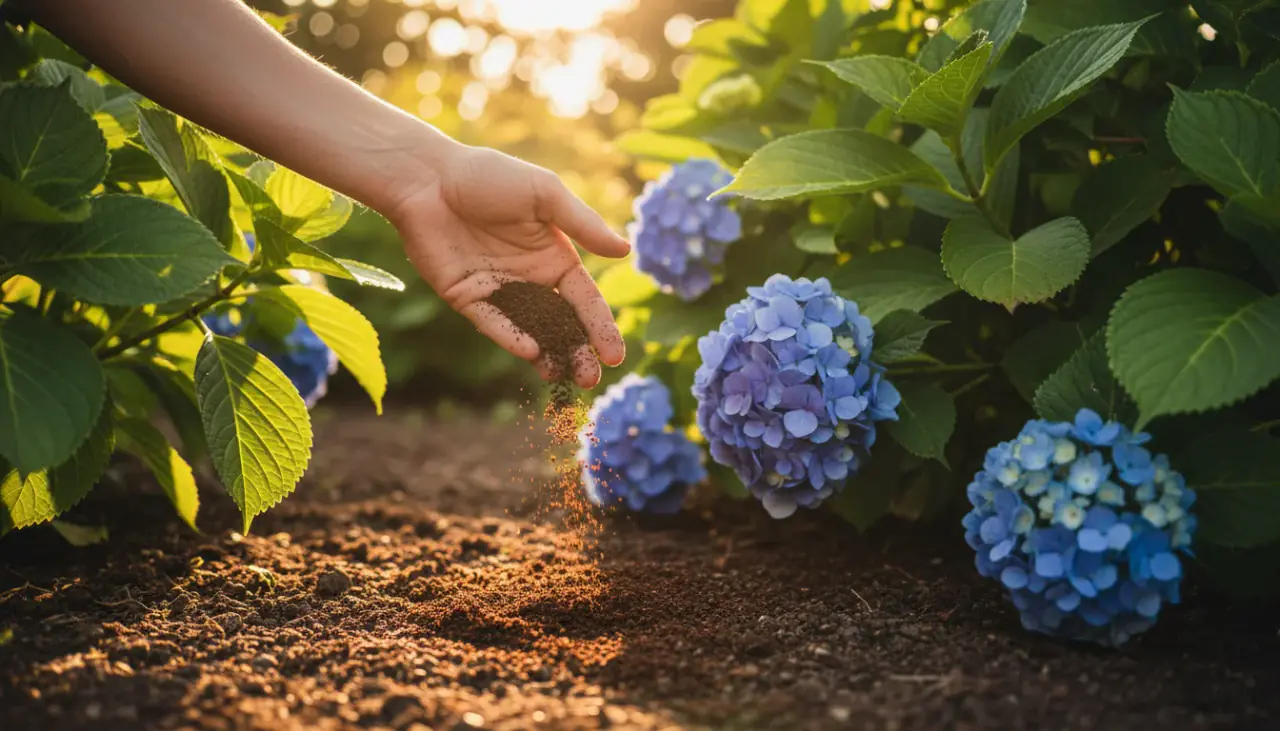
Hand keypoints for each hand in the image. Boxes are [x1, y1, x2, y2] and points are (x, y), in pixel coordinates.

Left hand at [383, 144, 629, 388]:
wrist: (427, 178)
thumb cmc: (488, 176)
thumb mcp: (544, 194)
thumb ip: (583, 224)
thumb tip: (625, 251)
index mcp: (554, 256)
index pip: (584, 301)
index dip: (600, 328)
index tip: (614, 356)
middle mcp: (529, 279)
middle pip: (560, 325)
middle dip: (578, 352)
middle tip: (591, 379)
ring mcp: (498, 291)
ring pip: (529, 331)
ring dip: (548, 356)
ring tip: (564, 377)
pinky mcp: (466, 298)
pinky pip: (493, 323)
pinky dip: (511, 337)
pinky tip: (530, 351)